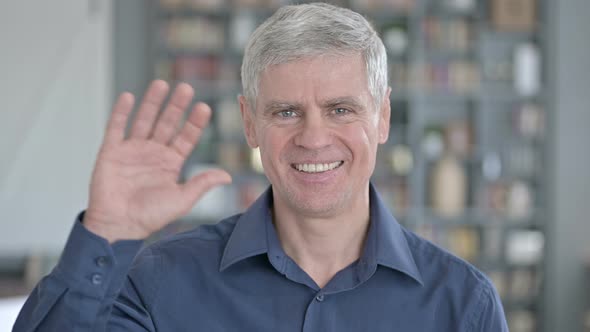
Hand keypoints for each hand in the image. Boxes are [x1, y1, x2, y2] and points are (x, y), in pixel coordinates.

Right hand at [84, 80, 230, 242]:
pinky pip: (116, 128)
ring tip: (162, 84)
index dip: (194, 123)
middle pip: (167, 123)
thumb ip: (201, 184)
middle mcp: (153, 153)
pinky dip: (121, 112)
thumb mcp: (181, 199)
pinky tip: (128, 97)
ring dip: (152, 103)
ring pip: (144, 120)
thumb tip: (227, 176)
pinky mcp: (111, 152)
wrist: (119, 226)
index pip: (186, 137)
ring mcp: (132, 151)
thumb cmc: (150, 216)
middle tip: (186, 88)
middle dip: (176, 106)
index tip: (204, 107)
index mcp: (171, 163)